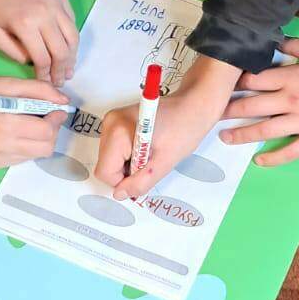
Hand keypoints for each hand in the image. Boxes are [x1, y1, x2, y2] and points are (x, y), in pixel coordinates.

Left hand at [0, 0, 77, 87]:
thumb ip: (13, 53)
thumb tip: (34, 62)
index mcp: (25, 25)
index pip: (43, 58)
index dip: (46, 75)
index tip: (46, 82)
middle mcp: (45, 14)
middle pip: (62, 50)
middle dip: (62, 70)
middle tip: (61, 79)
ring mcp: (56, 3)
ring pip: (73, 37)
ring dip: (72, 55)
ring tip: (69, 67)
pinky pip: (72, 21)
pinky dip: (71, 36)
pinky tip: (67, 46)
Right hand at [0, 75, 70, 168]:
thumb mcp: (8, 84)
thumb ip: (39, 90)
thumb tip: (64, 102)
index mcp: (6, 125)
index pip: (46, 132)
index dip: (56, 119)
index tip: (55, 109)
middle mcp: (4, 148)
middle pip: (46, 147)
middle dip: (51, 131)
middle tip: (45, 118)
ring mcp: (0, 159)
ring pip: (37, 155)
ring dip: (40, 140)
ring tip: (29, 125)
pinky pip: (23, 159)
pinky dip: (27, 146)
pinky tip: (16, 134)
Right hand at [94, 54, 240, 199]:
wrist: (193, 105)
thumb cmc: (184, 128)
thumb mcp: (165, 163)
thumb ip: (140, 182)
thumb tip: (120, 194)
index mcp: (118, 130)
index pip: (105, 172)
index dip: (124, 180)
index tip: (145, 171)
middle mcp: (109, 123)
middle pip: (106, 165)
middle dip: (127, 171)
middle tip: (152, 159)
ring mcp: (111, 121)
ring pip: (110, 159)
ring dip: (130, 163)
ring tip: (151, 151)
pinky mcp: (116, 122)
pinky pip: (115, 150)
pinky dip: (130, 155)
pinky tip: (147, 146)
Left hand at [220, 38, 298, 164]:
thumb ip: (298, 47)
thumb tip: (276, 41)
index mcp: (294, 77)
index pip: (255, 79)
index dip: (235, 82)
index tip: (220, 84)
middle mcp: (293, 100)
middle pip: (252, 106)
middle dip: (229, 109)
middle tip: (211, 114)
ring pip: (264, 130)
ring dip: (241, 134)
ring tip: (224, 137)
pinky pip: (289, 152)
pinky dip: (272, 158)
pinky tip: (258, 161)